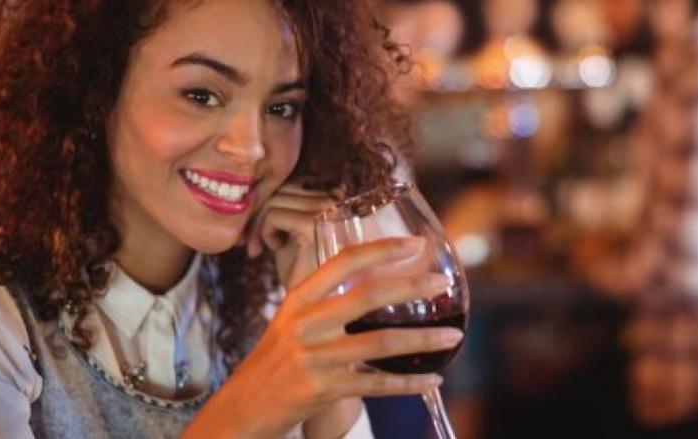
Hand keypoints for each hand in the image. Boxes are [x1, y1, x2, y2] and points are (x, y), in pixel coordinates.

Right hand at [183, 237, 462, 437]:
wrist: (244, 407)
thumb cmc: (276, 360)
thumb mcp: (291, 321)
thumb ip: (325, 301)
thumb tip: (376, 282)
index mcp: (299, 298)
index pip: (344, 262)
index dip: (383, 249)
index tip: (416, 244)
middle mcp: (305, 323)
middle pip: (368, 296)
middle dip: (411, 287)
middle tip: (442, 283)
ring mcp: (313, 357)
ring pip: (380, 343)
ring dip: (423, 339)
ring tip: (453, 335)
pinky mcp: (322, 390)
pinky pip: (376, 384)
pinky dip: (409, 383)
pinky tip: (432, 379)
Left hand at [245, 183, 334, 287]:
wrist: (314, 305)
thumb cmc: (301, 269)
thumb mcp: (289, 231)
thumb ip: (280, 206)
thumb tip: (253, 187)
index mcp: (335, 197)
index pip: (292, 182)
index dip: (268, 202)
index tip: (256, 229)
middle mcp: (336, 200)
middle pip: (282, 187)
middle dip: (258, 214)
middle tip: (250, 242)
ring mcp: (328, 211)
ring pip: (275, 199)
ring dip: (258, 225)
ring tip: (260, 248)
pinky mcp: (314, 225)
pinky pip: (274, 215)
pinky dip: (264, 232)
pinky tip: (273, 249)